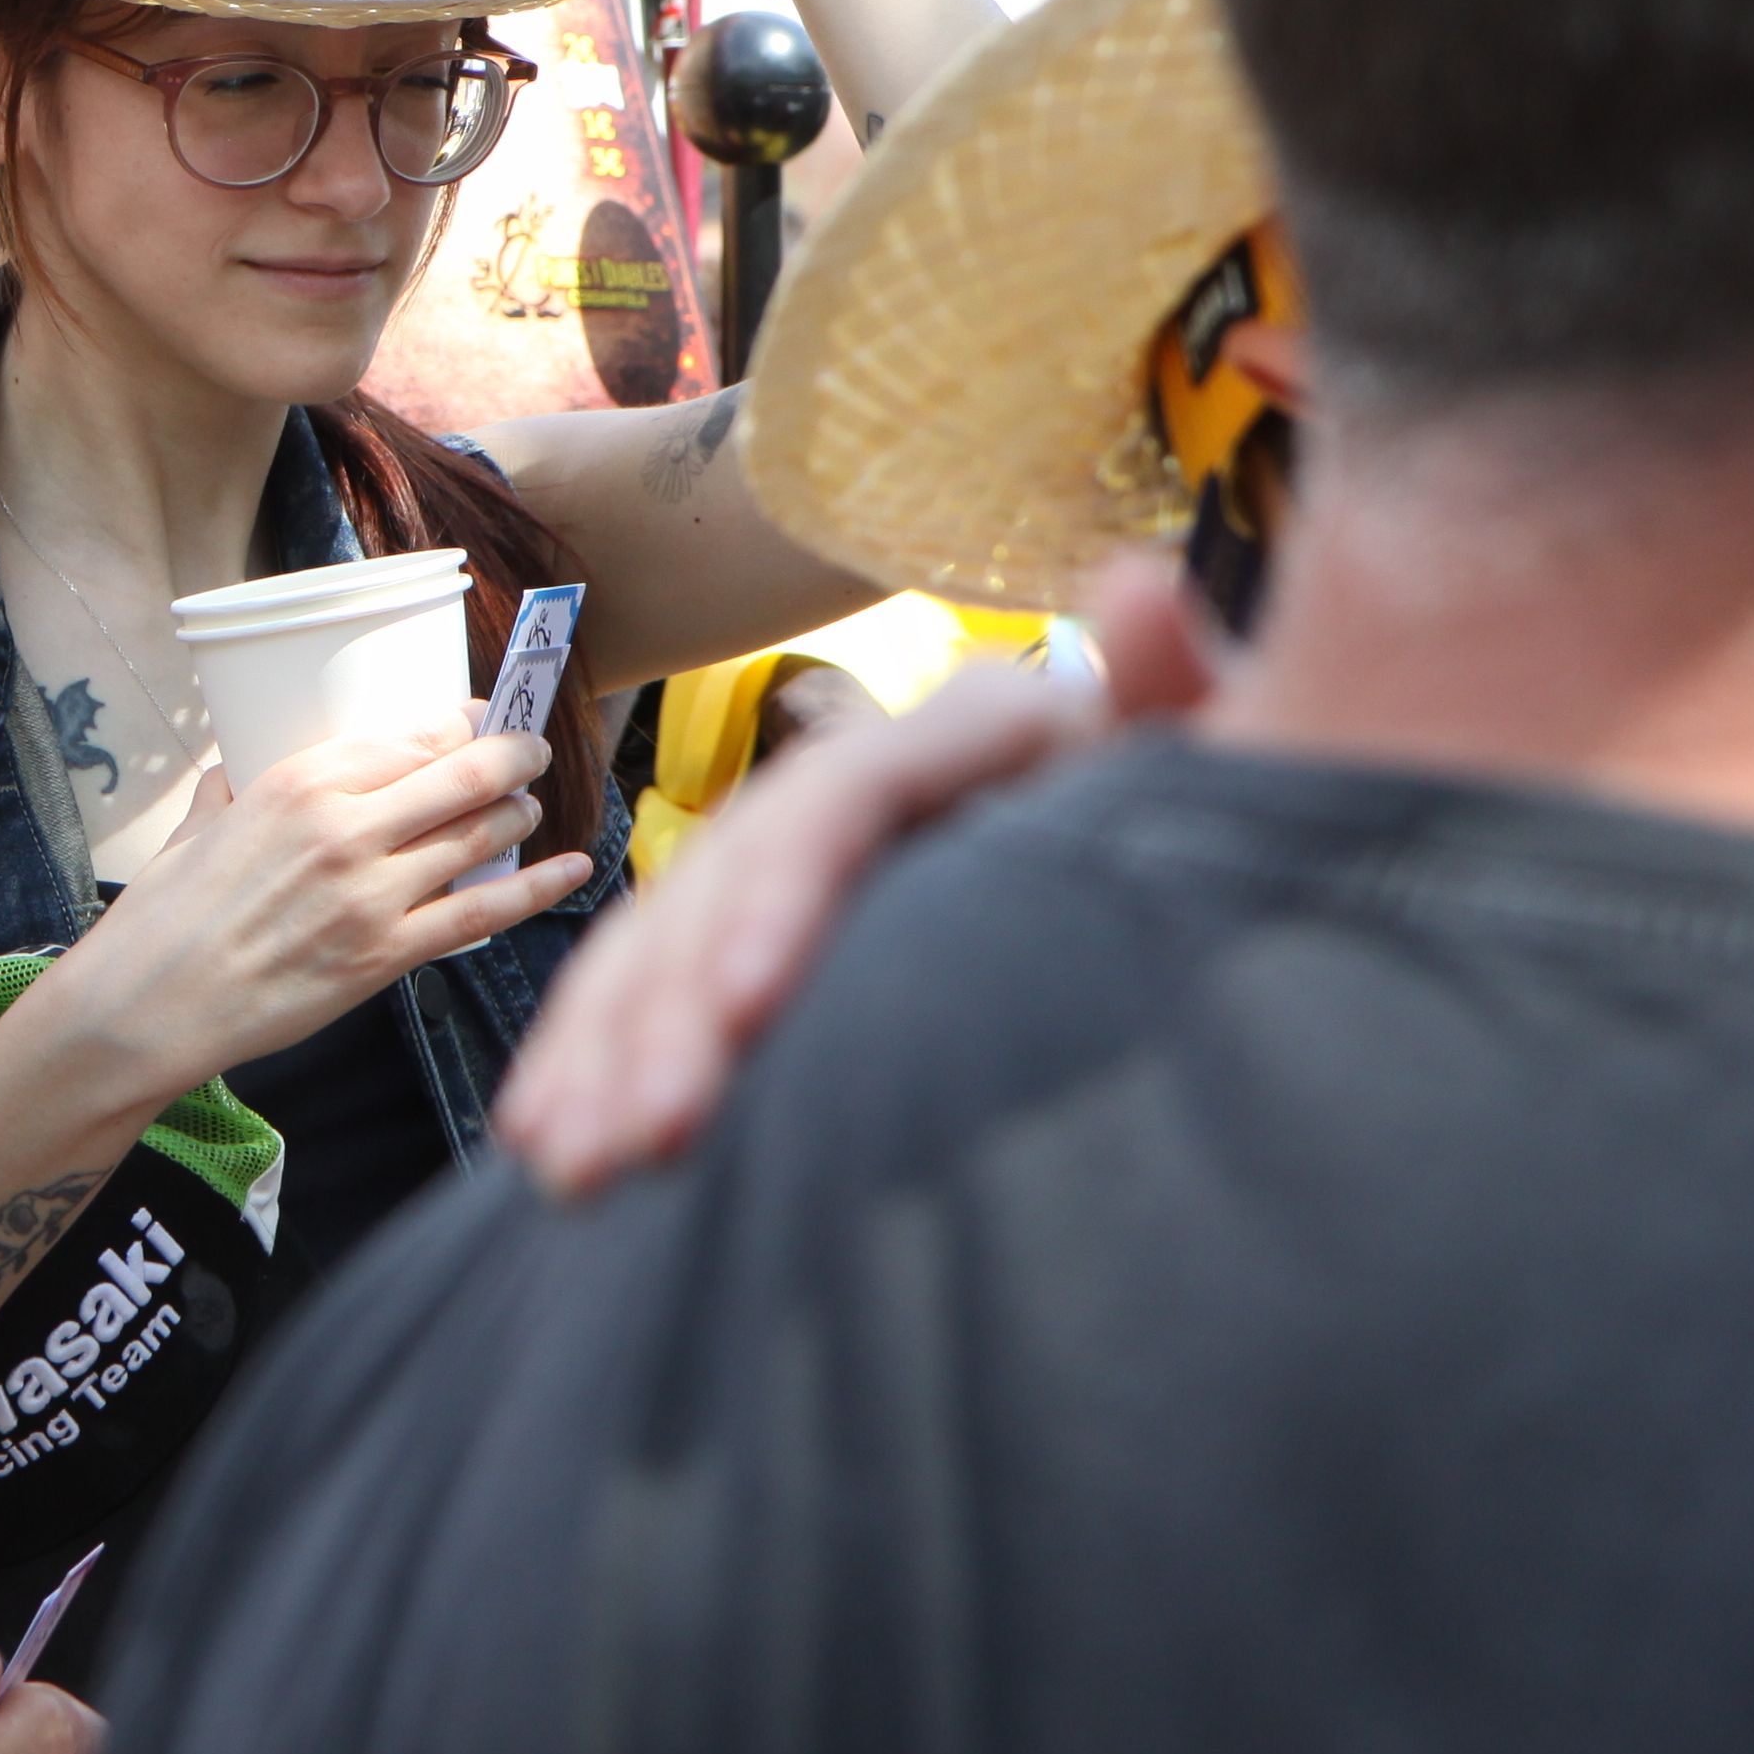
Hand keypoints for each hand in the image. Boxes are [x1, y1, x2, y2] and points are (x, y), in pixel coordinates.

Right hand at [56, 725, 592, 1102]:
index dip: (463, 720)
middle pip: (463, 773)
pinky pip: (482, 914)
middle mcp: (346, 827)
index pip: (412, 733)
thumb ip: (229, 790)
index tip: (482, 716)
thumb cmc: (165, 915)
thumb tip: (236, 773)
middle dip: (513, 753)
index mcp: (299, 781)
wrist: (152, 1002)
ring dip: (518, 813)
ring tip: (529, 805)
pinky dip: (537, 889)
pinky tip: (574, 870)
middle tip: (532, 748)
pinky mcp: (385, 955)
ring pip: (479, 835)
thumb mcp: (197, 825)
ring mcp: (372, 894)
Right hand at [495, 557, 1216, 1195]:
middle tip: (643, 1139)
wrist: (1183, 895)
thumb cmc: (1205, 856)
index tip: (740, 1012)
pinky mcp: (770, 931)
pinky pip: (656, 983)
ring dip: (609, 1048)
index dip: (779, 897)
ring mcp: (807, 858)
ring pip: (672, 935)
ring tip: (576, 1166)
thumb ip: (1179, 692)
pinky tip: (548, 1140)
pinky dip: (596, 1054)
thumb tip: (1146, 586)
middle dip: (667, 1009)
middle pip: (733, 875)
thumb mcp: (1199, 784)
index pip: (842, 801)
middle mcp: (868, 786)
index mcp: (972, 739)